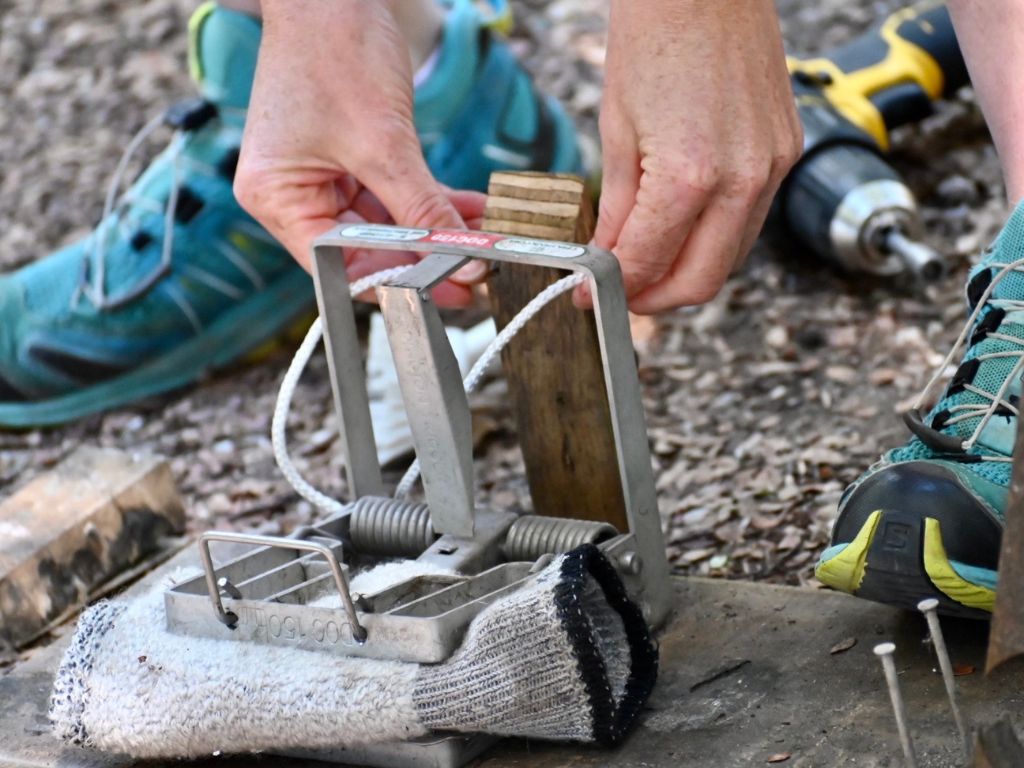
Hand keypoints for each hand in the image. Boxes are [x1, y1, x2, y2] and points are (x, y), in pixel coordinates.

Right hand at [234, 0, 486, 306]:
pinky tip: (471, 214)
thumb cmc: (335, 51)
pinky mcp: (349, 160)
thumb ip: (419, 205)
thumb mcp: (383, 141)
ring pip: (385, 226)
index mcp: (276, 197)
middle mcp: (292, 195)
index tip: (443, 294)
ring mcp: (320, 178)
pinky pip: (394, 195)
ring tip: (482, 245)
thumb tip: (462, 255)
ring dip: (434, 232)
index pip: (335, 265)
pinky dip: (430, 202)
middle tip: (474, 276)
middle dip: (421, 260)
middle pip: (362, 250)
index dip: (392, 284)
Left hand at [589, 0, 801, 313]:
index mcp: (690, 175)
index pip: (649, 263)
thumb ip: (618, 207)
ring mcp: (772, 167)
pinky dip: (715, 236)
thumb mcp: (617, 130)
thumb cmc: (654, 36)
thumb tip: (608, 257)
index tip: (590, 294)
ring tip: (648, 259)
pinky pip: (750, 220)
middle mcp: (742, 179)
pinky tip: (683, 223)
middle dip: (656, 298)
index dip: (614, 288)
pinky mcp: (786, 152)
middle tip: (622, 293)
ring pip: (732, 257)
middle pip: (702, 281)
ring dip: (688, 271)